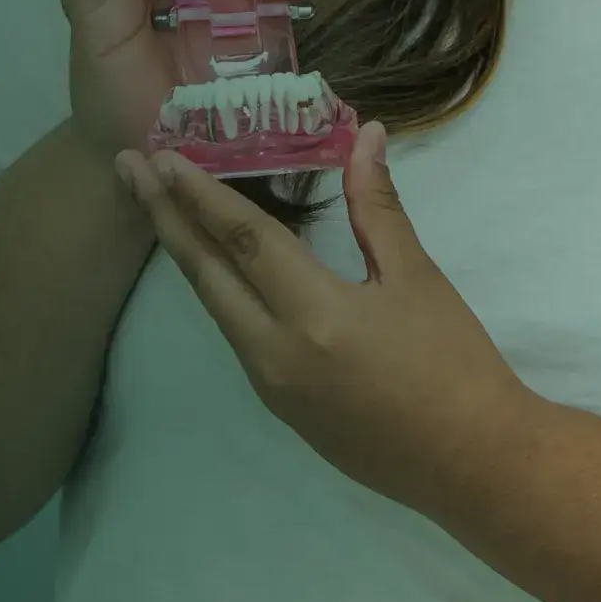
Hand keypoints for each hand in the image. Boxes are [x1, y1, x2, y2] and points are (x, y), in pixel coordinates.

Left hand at [117, 121, 536, 519]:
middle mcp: (276, 354)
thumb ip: (377, 208)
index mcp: (315, 316)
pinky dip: (220, 294)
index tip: (159, 155)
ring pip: (216, 309)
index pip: (242, 241)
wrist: (472, 464)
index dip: (198, 193)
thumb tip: (366, 137)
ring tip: (160, 208)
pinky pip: (238, 338)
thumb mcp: (418, 279)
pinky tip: (215, 267)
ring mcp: (272, 387)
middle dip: (165, 218)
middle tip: (128, 169)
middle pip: (206, 276)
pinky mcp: (281, 409)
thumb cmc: (455, 366)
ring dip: (187, 256)